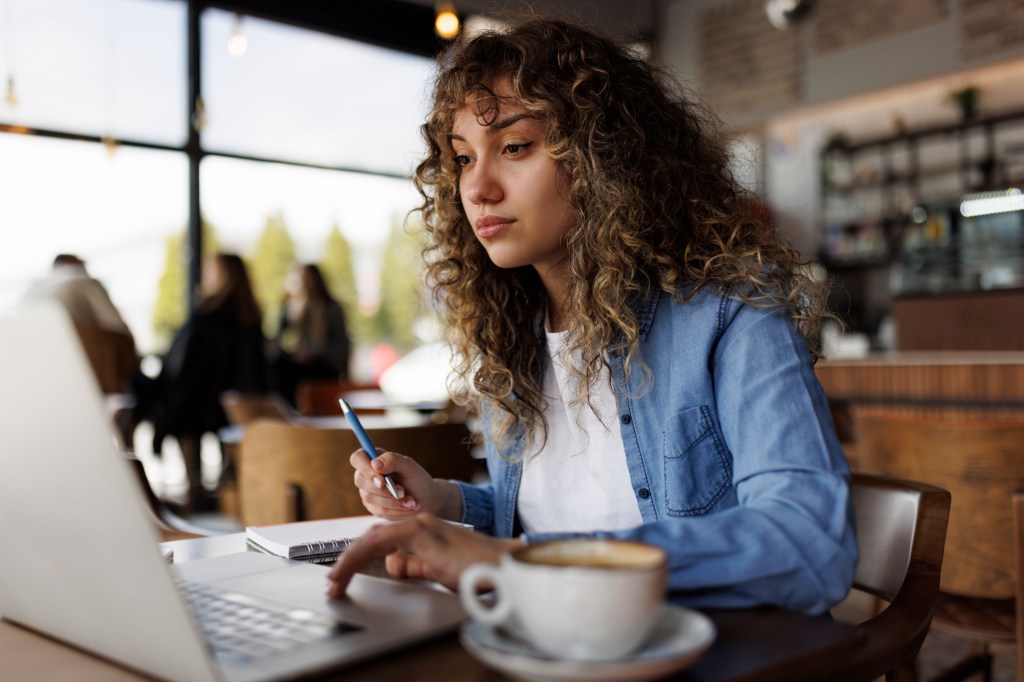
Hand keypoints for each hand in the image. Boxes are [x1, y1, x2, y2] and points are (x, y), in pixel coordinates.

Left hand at [326, 514, 521, 596]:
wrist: (504, 569)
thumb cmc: (478, 572)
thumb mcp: (438, 570)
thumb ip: (416, 565)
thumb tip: (393, 566)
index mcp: (424, 531)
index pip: (382, 540)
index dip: (358, 558)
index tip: (342, 577)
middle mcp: (420, 522)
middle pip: (373, 537)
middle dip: (349, 560)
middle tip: (334, 584)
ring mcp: (420, 525)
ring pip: (372, 539)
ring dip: (349, 561)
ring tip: (336, 583)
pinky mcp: (422, 533)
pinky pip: (380, 542)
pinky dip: (359, 556)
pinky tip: (347, 571)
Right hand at [350, 448, 461, 520]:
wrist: (425, 499)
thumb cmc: (417, 479)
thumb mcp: (409, 467)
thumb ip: (393, 460)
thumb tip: (375, 464)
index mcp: (374, 459)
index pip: (357, 458)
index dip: (365, 468)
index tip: (382, 479)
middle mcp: (366, 475)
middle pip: (360, 480)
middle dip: (383, 489)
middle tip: (403, 492)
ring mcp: (367, 492)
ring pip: (369, 498)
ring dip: (393, 501)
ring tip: (412, 501)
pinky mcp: (373, 508)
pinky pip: (379, 511)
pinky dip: (396, 510)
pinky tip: (408, 507)